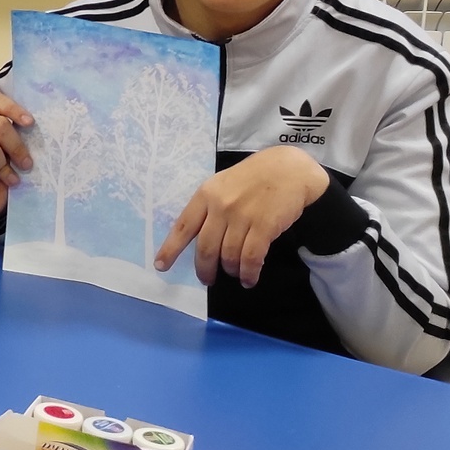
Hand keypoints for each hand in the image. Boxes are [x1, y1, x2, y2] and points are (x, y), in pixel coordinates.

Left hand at [154, 146, 324, 286]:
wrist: (289, 169)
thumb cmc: (253, 177)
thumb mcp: (222, 184)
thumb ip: (209, 207)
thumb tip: (199, 237)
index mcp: (205, 195)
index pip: (183, 226)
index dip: (170, 249)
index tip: (161, 266)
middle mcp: (220, 207)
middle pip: (206, 248)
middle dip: (204, 269)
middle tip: (207, 280)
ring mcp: (242, 217)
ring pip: (229, 255)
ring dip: (231, 270)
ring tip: (234, 275)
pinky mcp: (264, 227)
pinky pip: (251, 258)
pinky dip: (249, 273)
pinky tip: (249, 278)